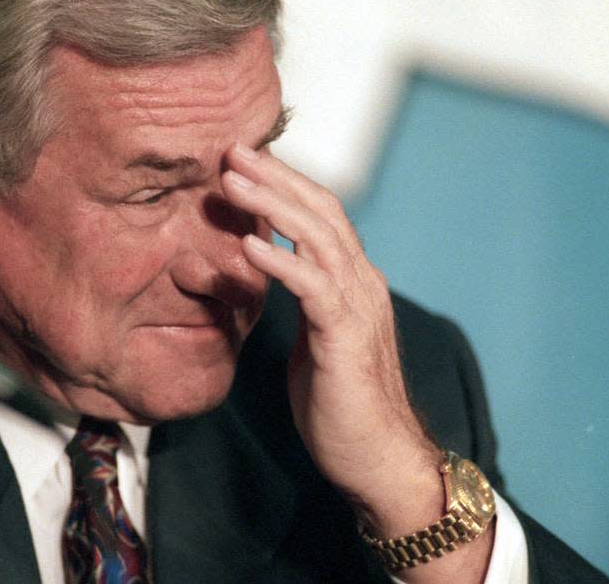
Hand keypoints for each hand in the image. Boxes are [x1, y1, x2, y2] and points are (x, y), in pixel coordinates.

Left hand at [221, 142, 440, 529]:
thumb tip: (270, 273)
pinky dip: (281, 261)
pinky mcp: (346, 337)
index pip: (321, 215)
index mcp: (353, 281)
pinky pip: (313, 288)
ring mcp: (358, 307)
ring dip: (272, 204)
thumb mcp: (314, 339)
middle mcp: (362, 283)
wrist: (377, 459)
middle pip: (321, 210)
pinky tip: (248, 245)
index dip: (284, 183)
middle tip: (231, 148)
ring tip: (231, 181)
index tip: (242, 161)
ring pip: (319, 237)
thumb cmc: (340, 404)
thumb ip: (301, 301)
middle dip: (275, 176)